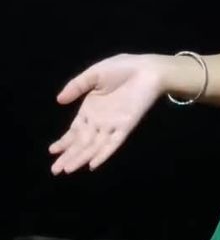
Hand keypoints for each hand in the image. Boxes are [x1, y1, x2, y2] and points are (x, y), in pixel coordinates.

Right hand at [49, 53, 163, 174]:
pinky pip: (113, 143)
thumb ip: (77, 86)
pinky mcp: (126, 126)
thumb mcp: (94, 74)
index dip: (64, 142)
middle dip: (68, 155)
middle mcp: (99, 121)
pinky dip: (103, 154)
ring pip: (94, 146)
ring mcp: (112, 125)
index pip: (74, 131)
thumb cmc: (122, 69)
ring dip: (81, 158)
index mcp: (90, 109)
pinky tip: (92, 165)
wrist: (147, 69)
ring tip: (67, 170)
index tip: (52, 151)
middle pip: (81, 142)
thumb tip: (58, 100)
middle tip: (55, 170)